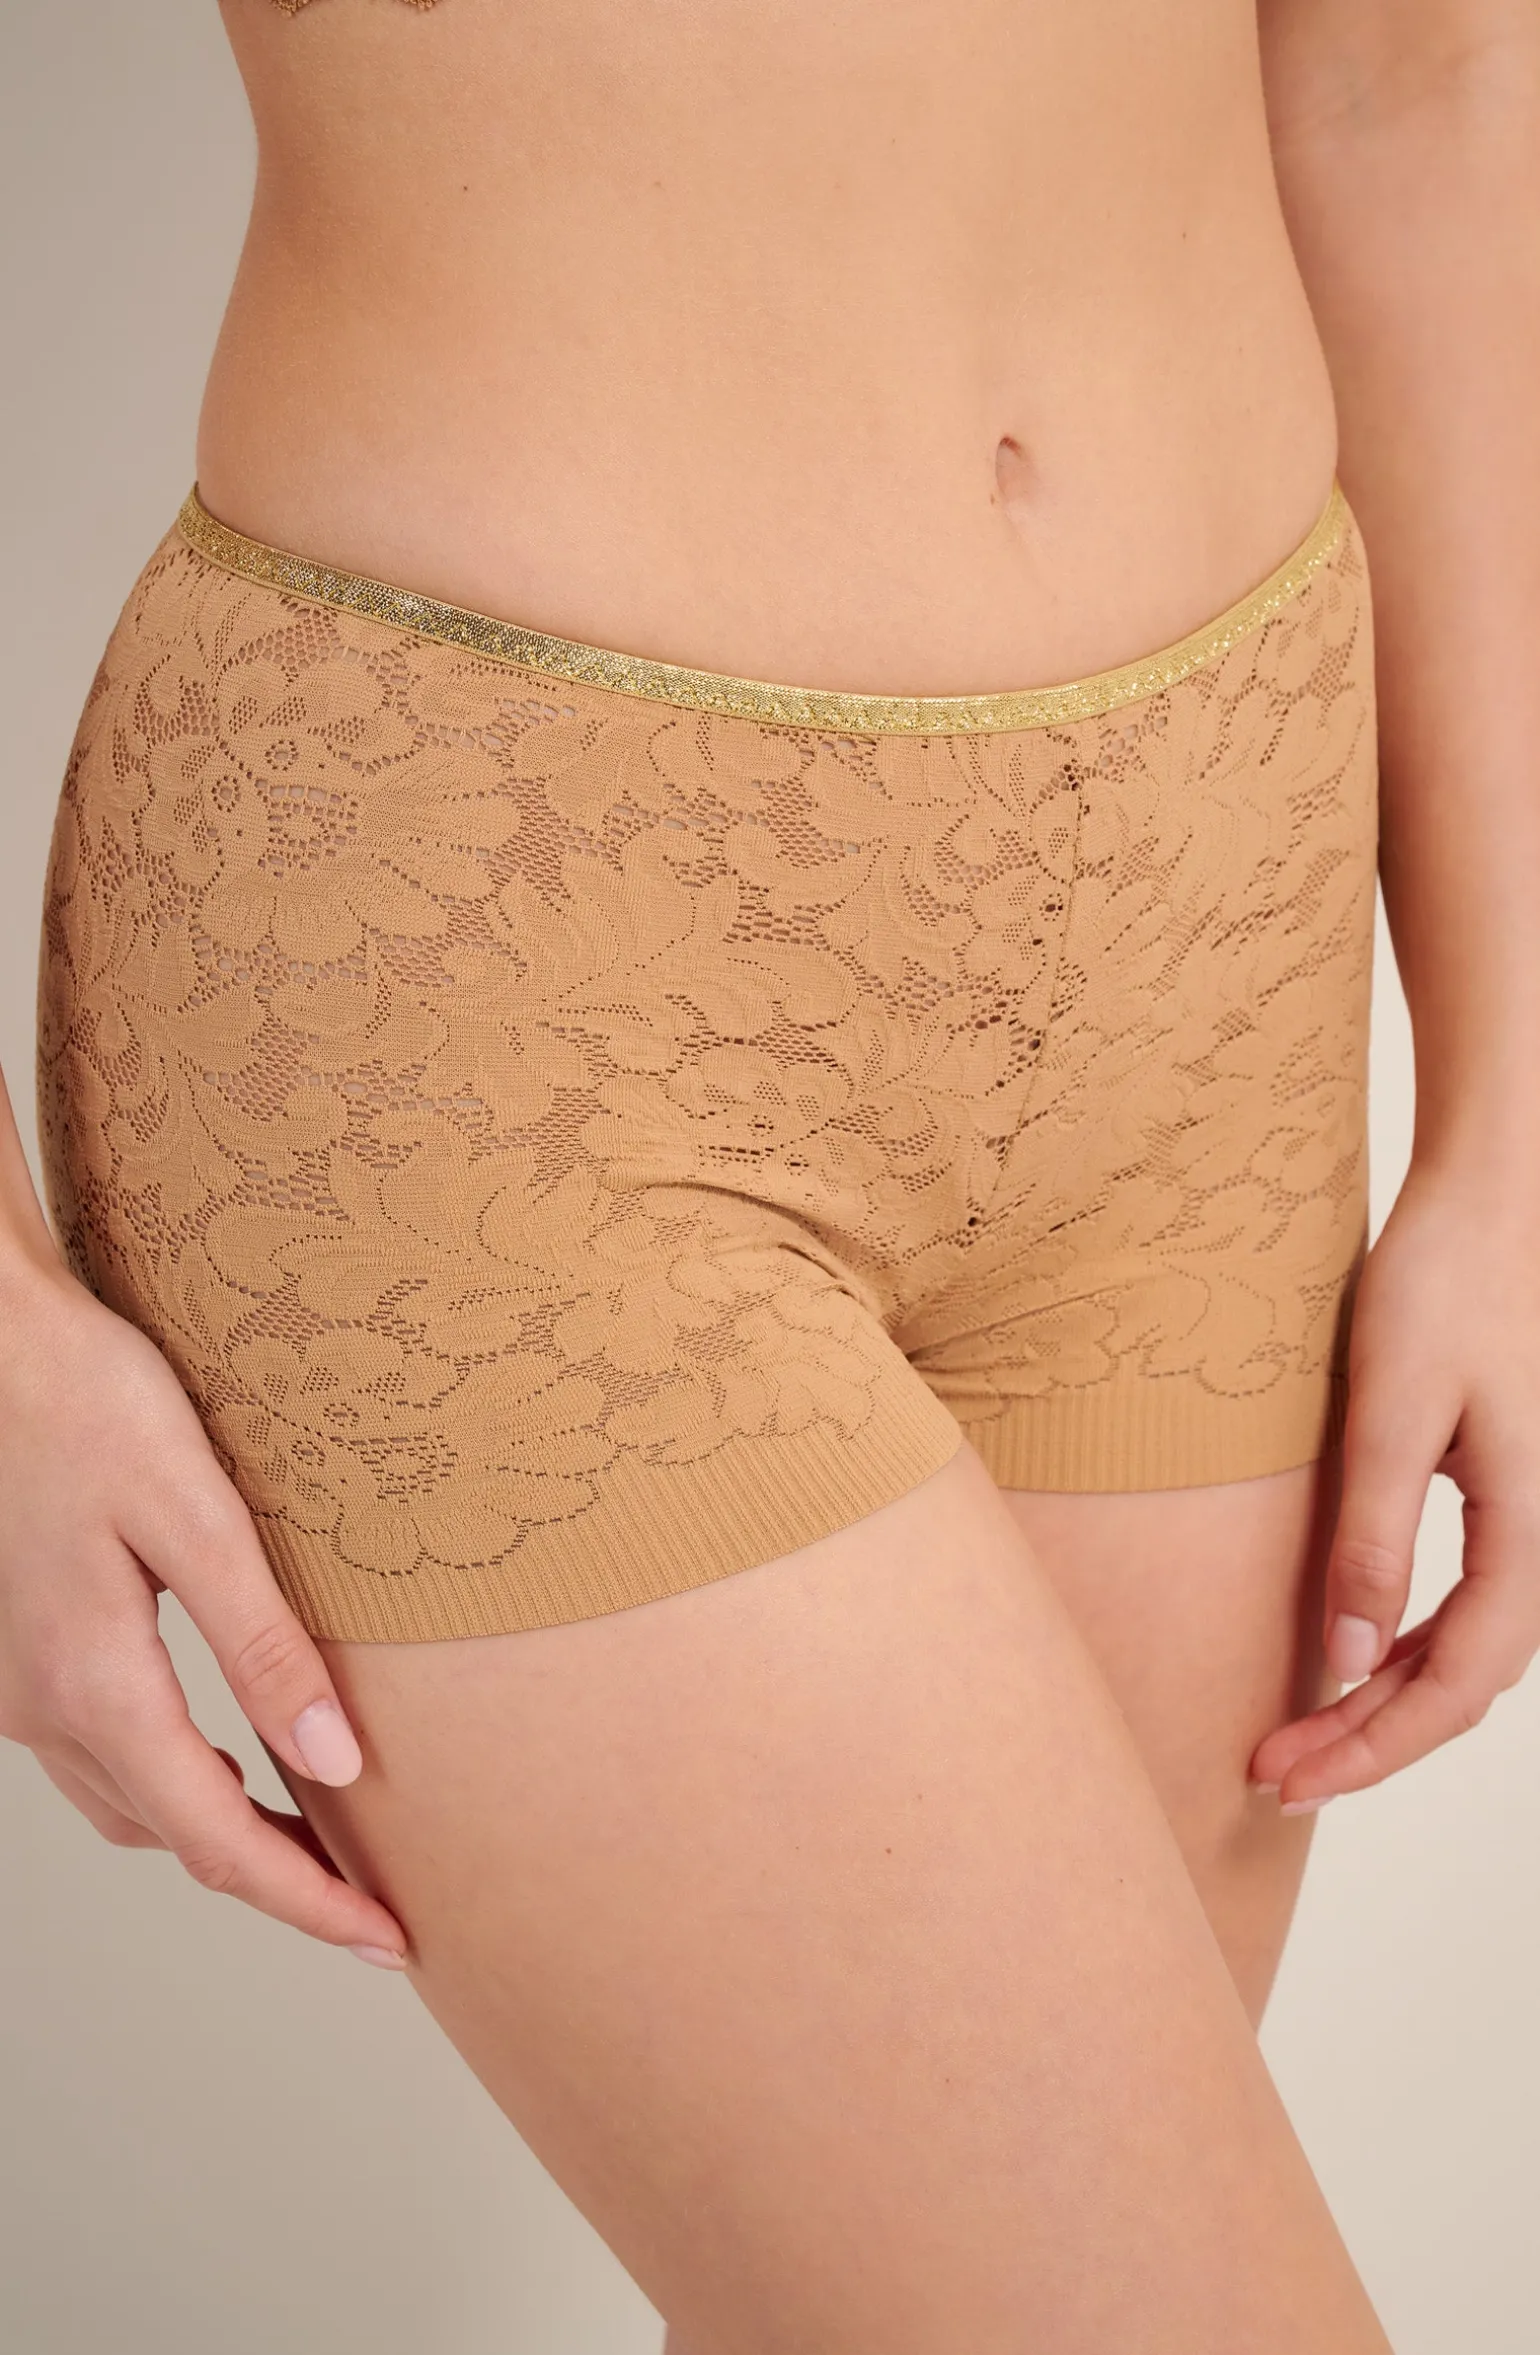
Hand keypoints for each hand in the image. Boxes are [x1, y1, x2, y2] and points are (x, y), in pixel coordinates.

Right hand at [0, 1253, 406, 1966]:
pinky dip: (176, 1782)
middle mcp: (45, 1708)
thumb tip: (333, 1761)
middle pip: (175, 1837)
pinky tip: (227, 1754)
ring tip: (317, 1838)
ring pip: (134, 1803)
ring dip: (221, 1833)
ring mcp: (19, 1688)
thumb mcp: (196, 1514)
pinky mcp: (19, 1655)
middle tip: (373, 1901)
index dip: (309, 1905)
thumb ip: (262, 1644)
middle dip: (275, 1879)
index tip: (388, 1943)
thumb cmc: (90, 1400)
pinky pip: (106, 1756)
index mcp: (95, 1686)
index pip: (219, 1842)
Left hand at [1252, 1164, 1539, 1808]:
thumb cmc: (1441, 1286)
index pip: (1461, 1680)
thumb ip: (1373, 1537)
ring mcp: (1529, 1520)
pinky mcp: (1504, 1498)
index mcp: (1531, 1525)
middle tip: (1271, 1776)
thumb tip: (1347, 1656)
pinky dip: (1401, 1650)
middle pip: (1463, 1682)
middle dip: (1369, 1739)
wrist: (1488, 1205)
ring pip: (1463, 1650)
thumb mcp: (1391, 1410)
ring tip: (1297, 1738)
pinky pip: (1463, 1606)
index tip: (1292, 1773)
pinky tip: (1347, 1663)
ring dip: (1382, 1702)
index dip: (1377, 1742)